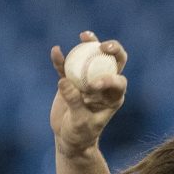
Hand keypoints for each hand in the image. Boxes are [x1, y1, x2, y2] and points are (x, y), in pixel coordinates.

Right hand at [50, 31, 127, 155]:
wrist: (69, 138)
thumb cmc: (80, 134)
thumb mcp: (79, 122)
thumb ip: (74, 102)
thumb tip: (64, 81)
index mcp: (113, 98)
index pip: (118, 82)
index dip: (109, 78)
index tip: (93, 85)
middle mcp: (104, 86)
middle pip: (114, 62)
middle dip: (114, 51)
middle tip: (104, 46)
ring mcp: (88, 80)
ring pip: (93, 58)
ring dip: (90, 45)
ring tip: (85, 35)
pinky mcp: (72, 81)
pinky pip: (67, 67)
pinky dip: (62, 59)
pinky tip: (56, 51)